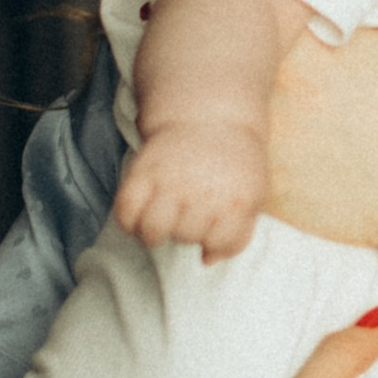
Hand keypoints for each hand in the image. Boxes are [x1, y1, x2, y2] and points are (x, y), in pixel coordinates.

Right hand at [115, 116, 270, 263]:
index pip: (221, 242)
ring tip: (163, 219)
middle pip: (185, 237)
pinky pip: (124, 213)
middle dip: (187, 231)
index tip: (214, 225)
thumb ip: (238, 233)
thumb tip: (206, 260)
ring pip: (152, 231)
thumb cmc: (233, 164)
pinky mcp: (140, 172)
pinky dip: (128, 222)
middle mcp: (201, 191)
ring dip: (155, 233)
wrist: (209, 118)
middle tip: (189, 212)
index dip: (216, 240)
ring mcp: (169, 181)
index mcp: (234, 198)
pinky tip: (141, 214)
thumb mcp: (252, 195)